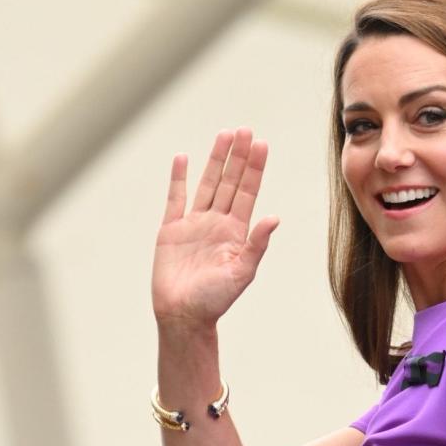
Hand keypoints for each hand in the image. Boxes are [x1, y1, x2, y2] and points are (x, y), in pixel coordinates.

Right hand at [152, 127, 278, 328]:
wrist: (183, 315)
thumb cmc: (215, 300)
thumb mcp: (242, 273)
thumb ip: (257, 244)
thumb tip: (274, 218)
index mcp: (236, 233)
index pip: (247, 193)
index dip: (254, 168)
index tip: (261, 144)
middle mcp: (217, 224)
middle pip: (230, 182)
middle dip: (238, 156)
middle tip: (246, 130)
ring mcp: (194, 224)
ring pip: (207, 183)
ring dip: (216, 160)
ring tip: (225, 134)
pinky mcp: (171, 229)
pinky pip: (175, 198)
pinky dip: (178, 178)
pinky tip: (183, 158)